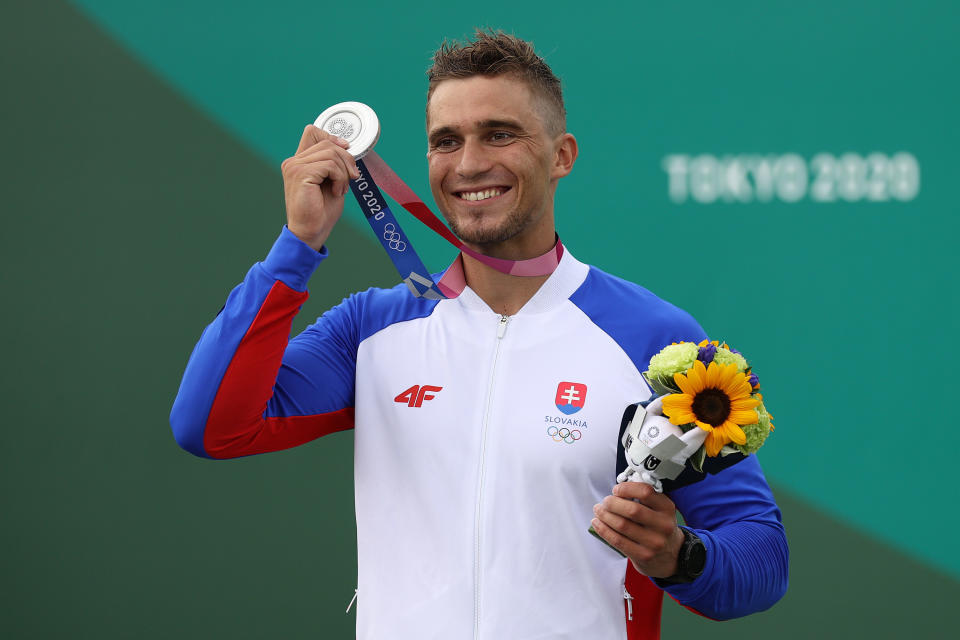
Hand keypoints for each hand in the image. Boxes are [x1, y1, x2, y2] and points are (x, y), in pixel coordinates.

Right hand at [280, 125, 359, 249]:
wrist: (310, 232)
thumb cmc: (320, 212)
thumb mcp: (331, 182)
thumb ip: (333, 164)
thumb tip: (346, 147)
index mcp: (299, 162)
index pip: (313, 132)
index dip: (333, 137)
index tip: (346, 150)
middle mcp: (293, 162)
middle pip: (327, 142)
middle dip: (346, 159)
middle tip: (352, 178)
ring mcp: (295, 167)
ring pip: (331, 152)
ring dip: (344, 171)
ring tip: (341, 188)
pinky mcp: (300, 174)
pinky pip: (330, 165)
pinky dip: (340, 178)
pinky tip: (337, 192)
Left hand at [591, 481, 684, 577]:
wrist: (670, 556)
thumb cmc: (658, 528)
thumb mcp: (660, 510)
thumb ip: (644, 498)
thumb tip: (619, 488)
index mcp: (667, 508)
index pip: (646, 492)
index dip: (626, 488)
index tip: (616, 489)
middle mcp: (663, 525)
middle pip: (632, 510)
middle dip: (612, 503)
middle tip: (605, 501)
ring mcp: (654, 542)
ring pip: (622, 525)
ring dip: (605, 515)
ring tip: (598, 510)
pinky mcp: (643, 555)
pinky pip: (617, 540)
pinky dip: (603, 530)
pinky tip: (597, 523)